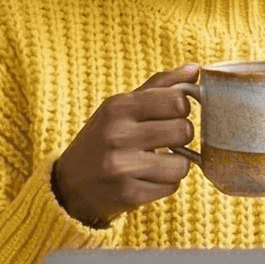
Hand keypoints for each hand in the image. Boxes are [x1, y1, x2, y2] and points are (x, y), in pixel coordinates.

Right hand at [49, 65, 200, 228]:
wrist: (69, 185)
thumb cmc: (101, 140)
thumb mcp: (120, 108)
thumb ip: (159, 87)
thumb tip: (195, 69)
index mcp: (118, 107)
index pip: (177, 101)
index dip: (181, 109)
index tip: (170, 115)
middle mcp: (118, 134)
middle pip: (184, 131)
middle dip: (180, 138)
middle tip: (163, 141)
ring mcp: (122, 166)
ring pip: (182, 164)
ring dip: (175, 165)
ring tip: (155, 163)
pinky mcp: (129, 194)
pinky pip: (171, 188)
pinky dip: (163, 185)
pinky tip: (145, 179)